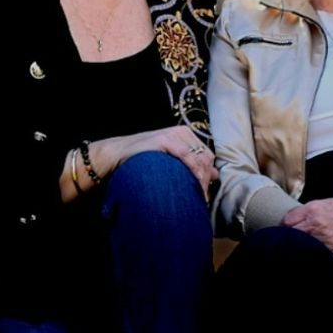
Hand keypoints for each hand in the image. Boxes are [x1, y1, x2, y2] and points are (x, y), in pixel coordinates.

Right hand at [91, 126, 217, 195]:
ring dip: (201, 180)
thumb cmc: (142, 160)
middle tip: (202, 200)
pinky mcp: (165, 139)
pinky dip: (193, 172)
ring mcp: (174, 135)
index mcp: (186, 135)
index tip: (205, 194)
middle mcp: (183, 132)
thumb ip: (190, 165)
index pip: (207, 156)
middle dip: (206, 180)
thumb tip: (216, 175)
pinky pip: (186, 156)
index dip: (209, 176)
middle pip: (205, 158)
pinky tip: (194, 185)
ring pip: (198, 158)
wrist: (116, 155)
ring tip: (197, 198)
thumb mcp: (169, 161)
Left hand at [282, 194, 332, 249]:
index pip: (288, 219)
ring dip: (300, 244)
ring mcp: (323, 234)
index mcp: (312, 208)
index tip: (285, 229)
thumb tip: (295, 221)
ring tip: (301, 245)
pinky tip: (314, 249)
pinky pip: (315, 249)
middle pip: (291, 232)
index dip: (285, 225)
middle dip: (289, 236)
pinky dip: (313, 250)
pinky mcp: (331, 245)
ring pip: (302, 243)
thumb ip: (309, 212)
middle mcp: (315, 221)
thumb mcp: (326, 204)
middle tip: (289, 239)